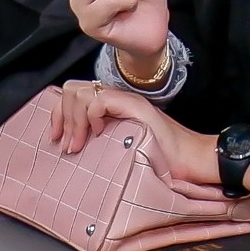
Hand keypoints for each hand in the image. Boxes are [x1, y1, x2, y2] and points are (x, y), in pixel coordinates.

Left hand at [43, 81, 227, 194]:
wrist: (192, 160)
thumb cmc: (161, 160)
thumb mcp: (121, 149)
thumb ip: (101, 141)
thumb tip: (73, 147)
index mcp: (112, 107)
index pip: (75, 95)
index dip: (59, 115)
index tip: (57, 139)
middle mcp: (118, 98)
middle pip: (73, 90)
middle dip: (62, 118)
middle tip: (69, 145)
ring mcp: (127, 101)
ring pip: (81, 93)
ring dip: (73, 120)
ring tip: (79, 144)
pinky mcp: (135, 107)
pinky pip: (100, 100)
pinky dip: (91, 117)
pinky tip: (99, 134)